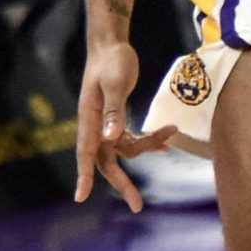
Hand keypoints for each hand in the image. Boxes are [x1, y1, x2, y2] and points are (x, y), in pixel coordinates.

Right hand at [74, 38, 170, 211]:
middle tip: (137, 205)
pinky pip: (131, 139)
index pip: (86, 153)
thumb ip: (114, 110)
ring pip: (125, 150)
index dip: (83, 176)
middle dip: (122, 183)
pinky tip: (166, 138)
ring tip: (170, 135)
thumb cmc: (112, 61)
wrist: (111, 45)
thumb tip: (111, 137)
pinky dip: (148, 140)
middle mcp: (95, 126)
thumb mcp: (115, 83)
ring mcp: (105, 124)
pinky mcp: (116, 119)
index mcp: (90, 119)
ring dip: (147, 148)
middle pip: (106, 162)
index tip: (80, 198)